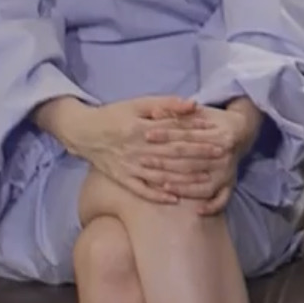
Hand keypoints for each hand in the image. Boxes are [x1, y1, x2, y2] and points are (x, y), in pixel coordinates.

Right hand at [33, 95, 230, 207]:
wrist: (83, 132)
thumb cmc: (114, 115)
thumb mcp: (138, 103)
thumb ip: (166, 103)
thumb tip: (193, 104)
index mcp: (140, 128)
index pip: (175, 133)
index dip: (198, 135)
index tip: (218, 137)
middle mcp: (135, 149)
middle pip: (172, 154)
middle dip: (198, 156)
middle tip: (220, 157)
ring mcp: (128, 166)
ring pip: (160, 175)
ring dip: (184, 178)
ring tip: (206, 179)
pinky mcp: (121, 179)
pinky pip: (141, 190)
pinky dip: (157, 195)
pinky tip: (175, 199)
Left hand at [141, 100, 264, 214]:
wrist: (242, 130)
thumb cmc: (215, 120)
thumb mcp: (199, 112)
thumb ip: (178, 112)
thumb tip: (155, 112)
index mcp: (219, 135)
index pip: (187, 137)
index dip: (166, 135)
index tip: (147, 135)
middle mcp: (225, 155)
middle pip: (191, 161)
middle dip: (166, 162)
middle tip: (144, 161)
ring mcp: (228, 172)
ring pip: (202, 183)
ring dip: (181, 186)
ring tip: (160, 184)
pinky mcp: (231, 184)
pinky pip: (221, 199)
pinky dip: (211, 206)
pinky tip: (197, 211)